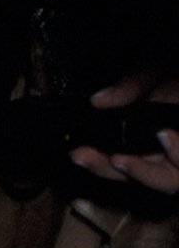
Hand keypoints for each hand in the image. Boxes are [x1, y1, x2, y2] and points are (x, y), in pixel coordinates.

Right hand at [69, 75, 178, 199]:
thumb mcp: (161, 65)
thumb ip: (131, 85)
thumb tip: (97, 101)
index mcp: (158, 134)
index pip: (124, 160)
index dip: (98, 161)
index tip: (77, 153)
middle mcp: (175, 148)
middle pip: (139, 176)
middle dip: (107, 170)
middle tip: (84, 157)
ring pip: (166, 182)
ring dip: (142, 171)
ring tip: (120, 157)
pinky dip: (176, 154)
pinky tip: (165, 137)